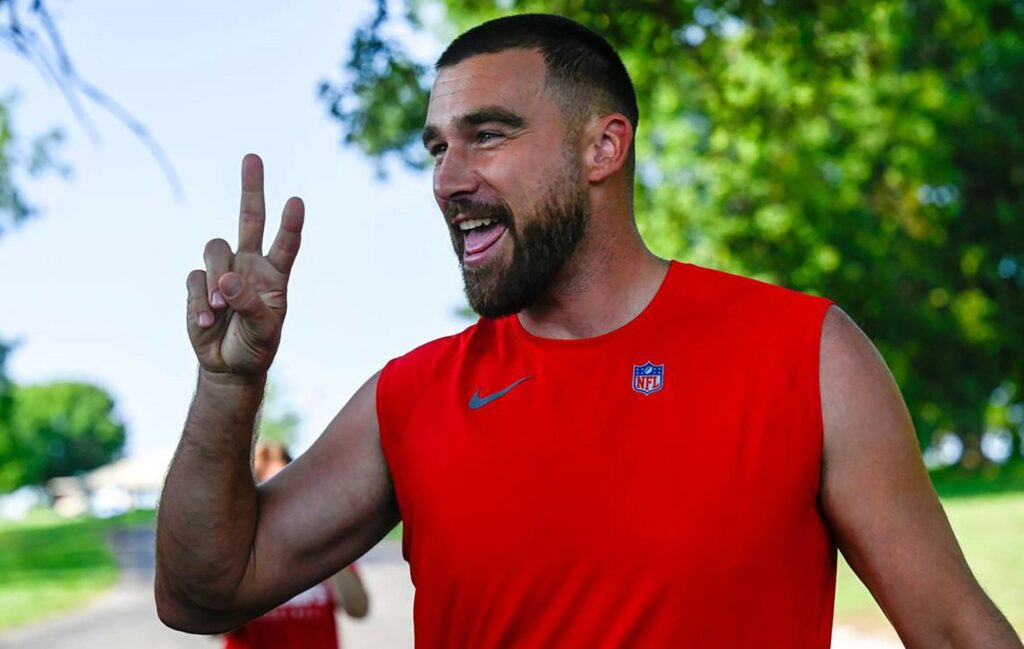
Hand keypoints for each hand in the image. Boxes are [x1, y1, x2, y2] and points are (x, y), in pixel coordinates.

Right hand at [185, 154, 303, 378]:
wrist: (228, 365)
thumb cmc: (255, 345)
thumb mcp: (264, 330)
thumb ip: (251, 304)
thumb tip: (228, 278)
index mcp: (275, 275)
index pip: (286, 244)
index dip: (290, 224)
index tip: (296, 202)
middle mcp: (250, 265)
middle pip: (250, 218)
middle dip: (251, 188)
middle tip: (253, 157)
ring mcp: (223, 271)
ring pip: (215, 248)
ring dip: (217, 277)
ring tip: (221, 308)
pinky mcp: (199, 284)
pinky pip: (195, 279)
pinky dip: (200, 302)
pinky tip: (207, 322)